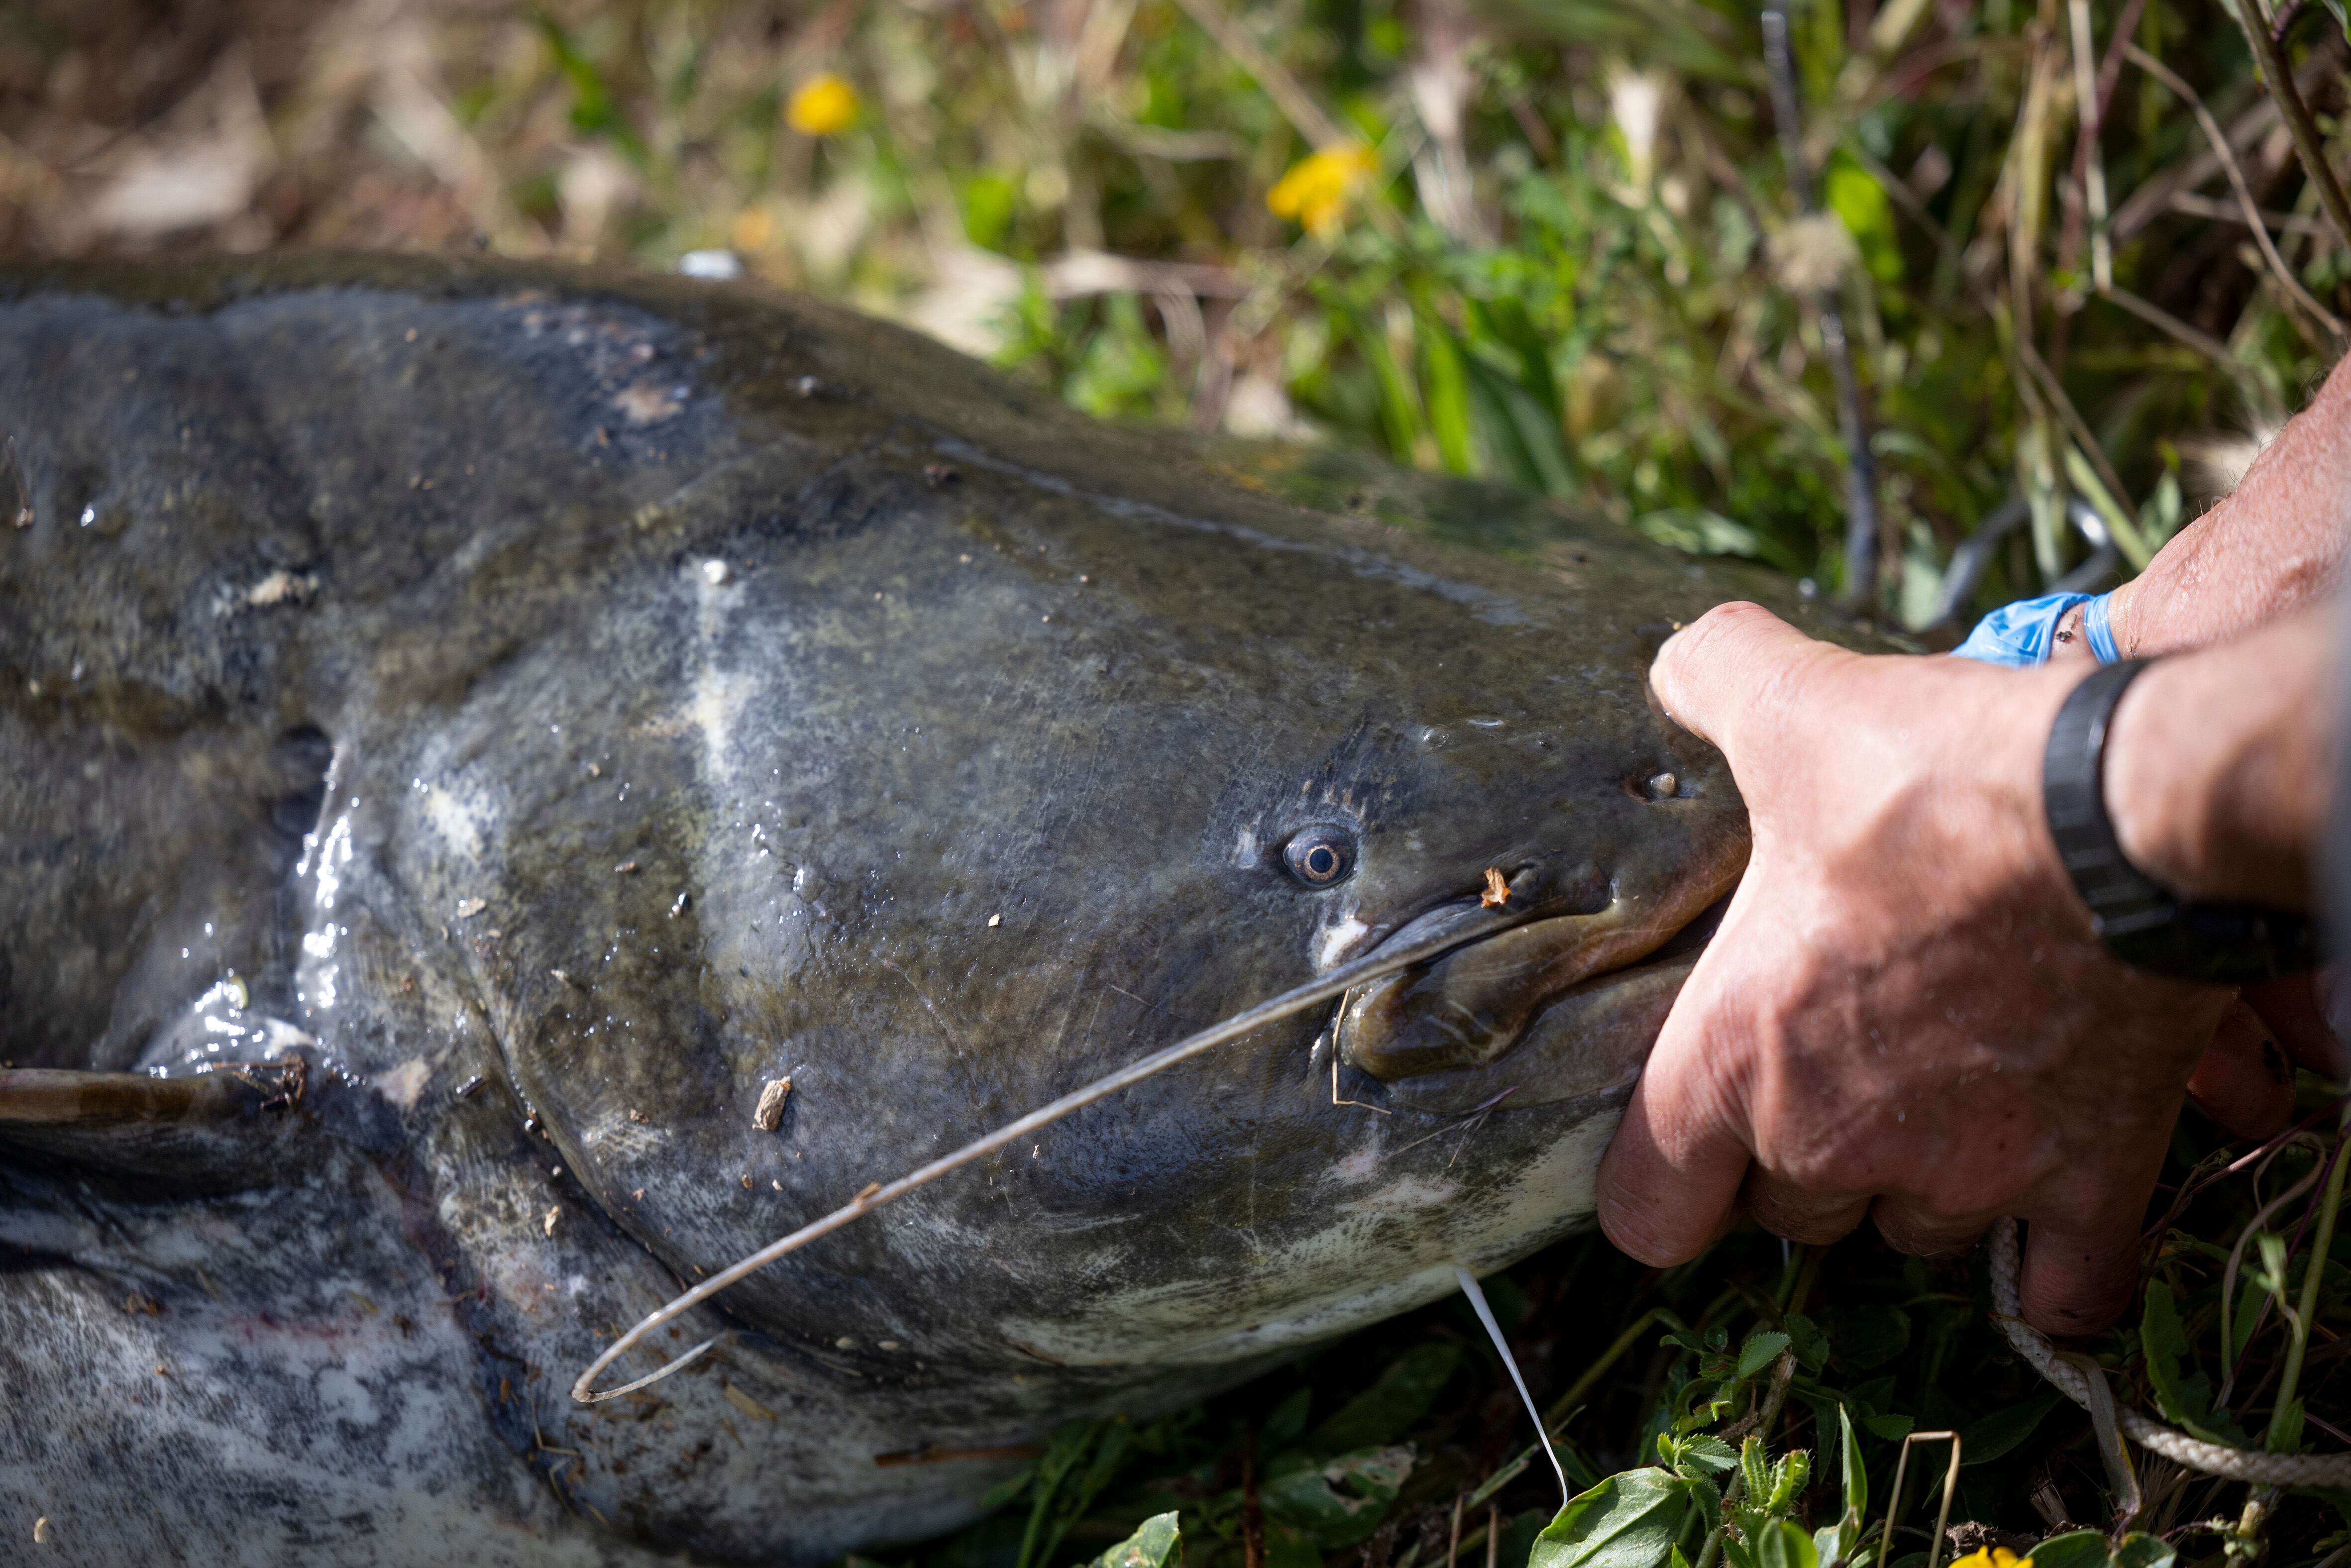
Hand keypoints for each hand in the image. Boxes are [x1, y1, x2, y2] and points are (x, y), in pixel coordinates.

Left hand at [1595, 603, 2233, 1333]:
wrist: (2118, 814)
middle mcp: (1836, 1140)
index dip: (1659, 1188)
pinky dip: (2053, 1270)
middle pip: (1791, 1215)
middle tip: (1837, 1070)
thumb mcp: (1793, 707)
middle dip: (1803, 1159)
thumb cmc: (1936, 776)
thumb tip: (1679, 659)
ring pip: (1912, 1236)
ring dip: (1918, 1187)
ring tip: (1937, 1096)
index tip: (1688, 1151)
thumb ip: (1714, 680)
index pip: (1646, 1211)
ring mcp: (1967, 1172)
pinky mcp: (2087, 1177)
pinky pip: (2064, 1290)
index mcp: (1739, 1055)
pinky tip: (2045, 1225)